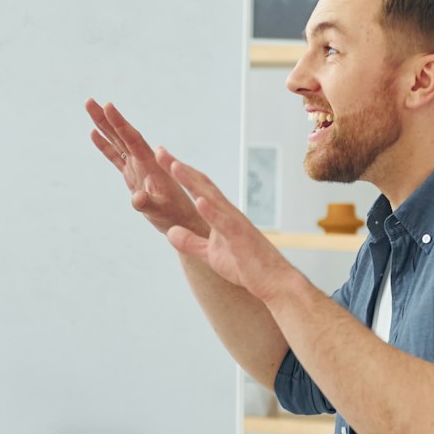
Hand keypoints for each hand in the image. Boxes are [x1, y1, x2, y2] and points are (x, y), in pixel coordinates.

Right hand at [87, 99, 208, 239]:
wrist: (183, 220)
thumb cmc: (175, 215)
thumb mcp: (162, 210)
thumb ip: (148, 204)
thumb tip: (136, 198)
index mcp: (151, 163)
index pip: (133, 139)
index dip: (120, 124)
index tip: (109, 106)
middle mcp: (144, 160)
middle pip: (122, 134)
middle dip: (106, 118)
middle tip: (90, 100)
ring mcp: (137, 166)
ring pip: (117, 141)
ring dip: (104, 125)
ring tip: (90, 107)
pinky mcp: (133, 175)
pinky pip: (116, 156)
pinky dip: (105, 145)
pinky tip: (94, 134)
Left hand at [157, 150, 302, 301]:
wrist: (273, 282)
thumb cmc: (245, 266)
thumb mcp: (209, 254)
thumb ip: (190, 241)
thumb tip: (169, 231)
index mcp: (220, 215)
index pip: (197, 188)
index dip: (180, 173)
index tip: (162, 158)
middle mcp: (228, 212)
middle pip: (201, 184)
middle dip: (180, 168)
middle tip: (159, 151)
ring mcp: (235, 223)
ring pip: (211, 197)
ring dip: (192, 182)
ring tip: (174, 165)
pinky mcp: (241, 238)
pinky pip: (224, 222)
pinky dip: (211, 211)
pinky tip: (198, 200)